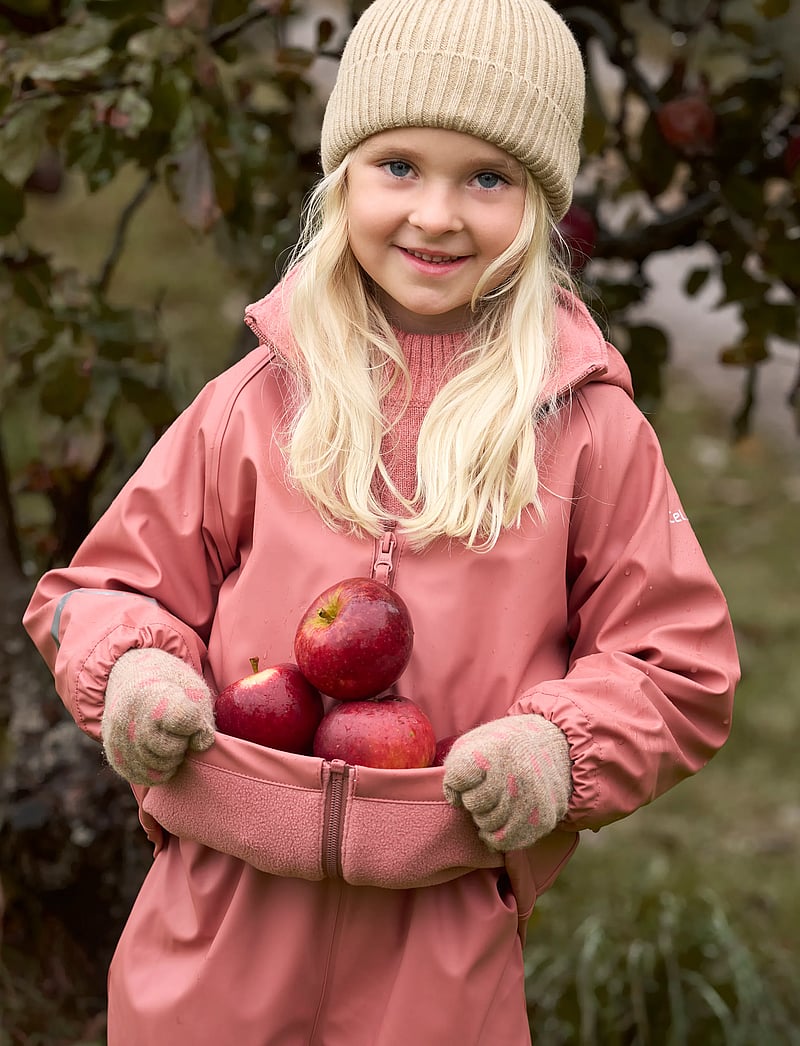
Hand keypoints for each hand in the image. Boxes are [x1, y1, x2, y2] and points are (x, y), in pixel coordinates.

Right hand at [102, 648, 215, 785]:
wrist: (136, 681)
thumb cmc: (173, 688)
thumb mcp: (194, 691)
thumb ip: (202, 718)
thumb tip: (201, 744)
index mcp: (153, 694)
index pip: (181, 718)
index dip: (193, 723)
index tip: (191, 717)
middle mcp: (129, 717)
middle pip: (169, 748)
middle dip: (182, 744)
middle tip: (180, 732)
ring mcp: (118, 739)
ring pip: (157, 767)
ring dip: (172, 759)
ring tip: (169, 740)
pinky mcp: (114, 757)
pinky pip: (144, 777)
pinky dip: (159, 771)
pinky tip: (160, 753)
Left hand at [442, 714, 570, 851]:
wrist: (553, 747)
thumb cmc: (504, 747)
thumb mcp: (475, 742)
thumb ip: (456, 768)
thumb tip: (454, 800)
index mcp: (496, 750)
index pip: (458, 777)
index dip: (457, 781)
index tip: (470, 774)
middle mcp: (516, 774)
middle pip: (473, 804)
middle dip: (473, 799)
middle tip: (486, 788)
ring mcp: (531, 799)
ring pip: (488, 826)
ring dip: (485, 818)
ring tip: (495, 802)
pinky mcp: (543, 819)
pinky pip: (507, 842)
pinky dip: (498, 836)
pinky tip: (500, 821)